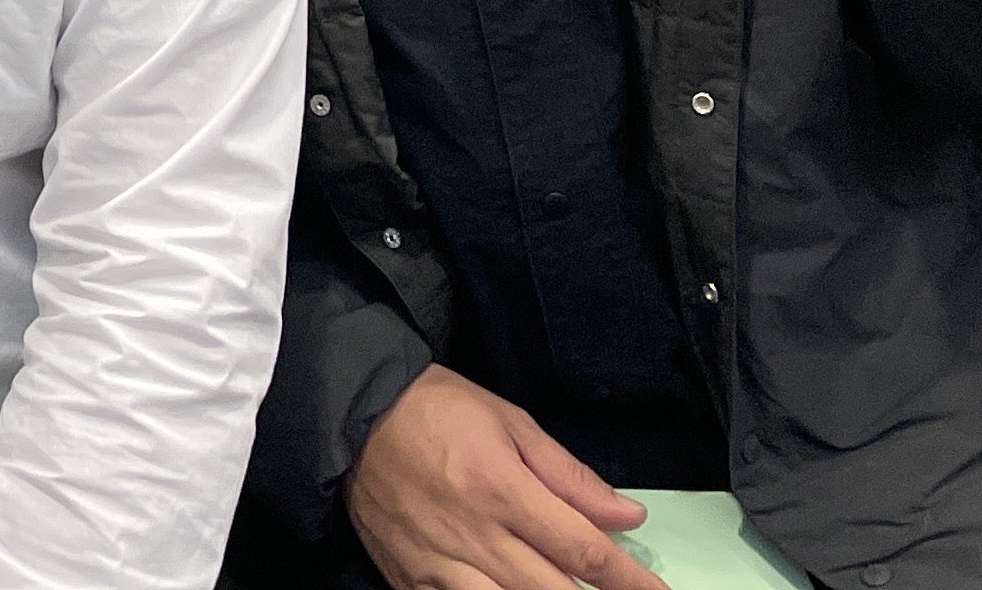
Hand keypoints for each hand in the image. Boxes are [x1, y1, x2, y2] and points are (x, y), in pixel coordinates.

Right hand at [342, 366, 658, 589]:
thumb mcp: (510, 423)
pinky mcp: (410, 581)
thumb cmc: (437, 409)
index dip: (629, 582)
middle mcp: (474, 534)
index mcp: (502, 489)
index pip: (582, 550)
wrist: (352, 413)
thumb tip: (626, 516)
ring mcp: (439, 565)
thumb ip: (569, 475)